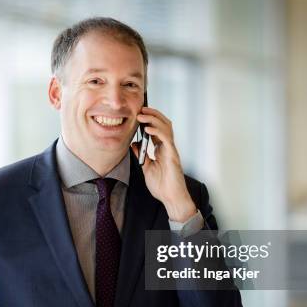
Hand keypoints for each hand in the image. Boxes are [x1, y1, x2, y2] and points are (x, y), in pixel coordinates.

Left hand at [131, 106, 196, 221]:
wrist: (170, 198)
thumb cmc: (162, 186)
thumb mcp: (146, 168)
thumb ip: (141, 156)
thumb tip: (134, 144)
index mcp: (162, 150)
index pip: (157, 129)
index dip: (149, 120)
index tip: (138, 114)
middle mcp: (168, 147)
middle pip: (163, 124)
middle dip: (153, 114)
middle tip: (140, 109)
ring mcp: (171, 150)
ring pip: (166, 128)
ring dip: (154, 119)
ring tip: (142, 115)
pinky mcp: (173, 155)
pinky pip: (166, 139)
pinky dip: (158, 132)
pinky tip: (148, 129)